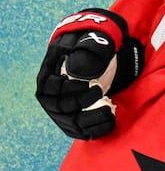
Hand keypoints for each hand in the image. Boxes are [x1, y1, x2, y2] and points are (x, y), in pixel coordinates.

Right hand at [35, 9, 143, 139]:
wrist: (103, 52)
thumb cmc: (96, 44)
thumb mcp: (95, 40)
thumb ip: (90, 49)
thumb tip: (78, 70)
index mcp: (49, 73)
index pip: (52, 89)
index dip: (72, 90)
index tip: (94, 85)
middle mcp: (50, 94)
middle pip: (60, 108)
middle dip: (82, 104)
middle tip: (102, 93)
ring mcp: (61, 108)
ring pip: (70, 123)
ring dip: (90, 120)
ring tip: (109, 110)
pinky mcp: (73, 117)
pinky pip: (79, 130)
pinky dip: (94, 129)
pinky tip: (109, 120)